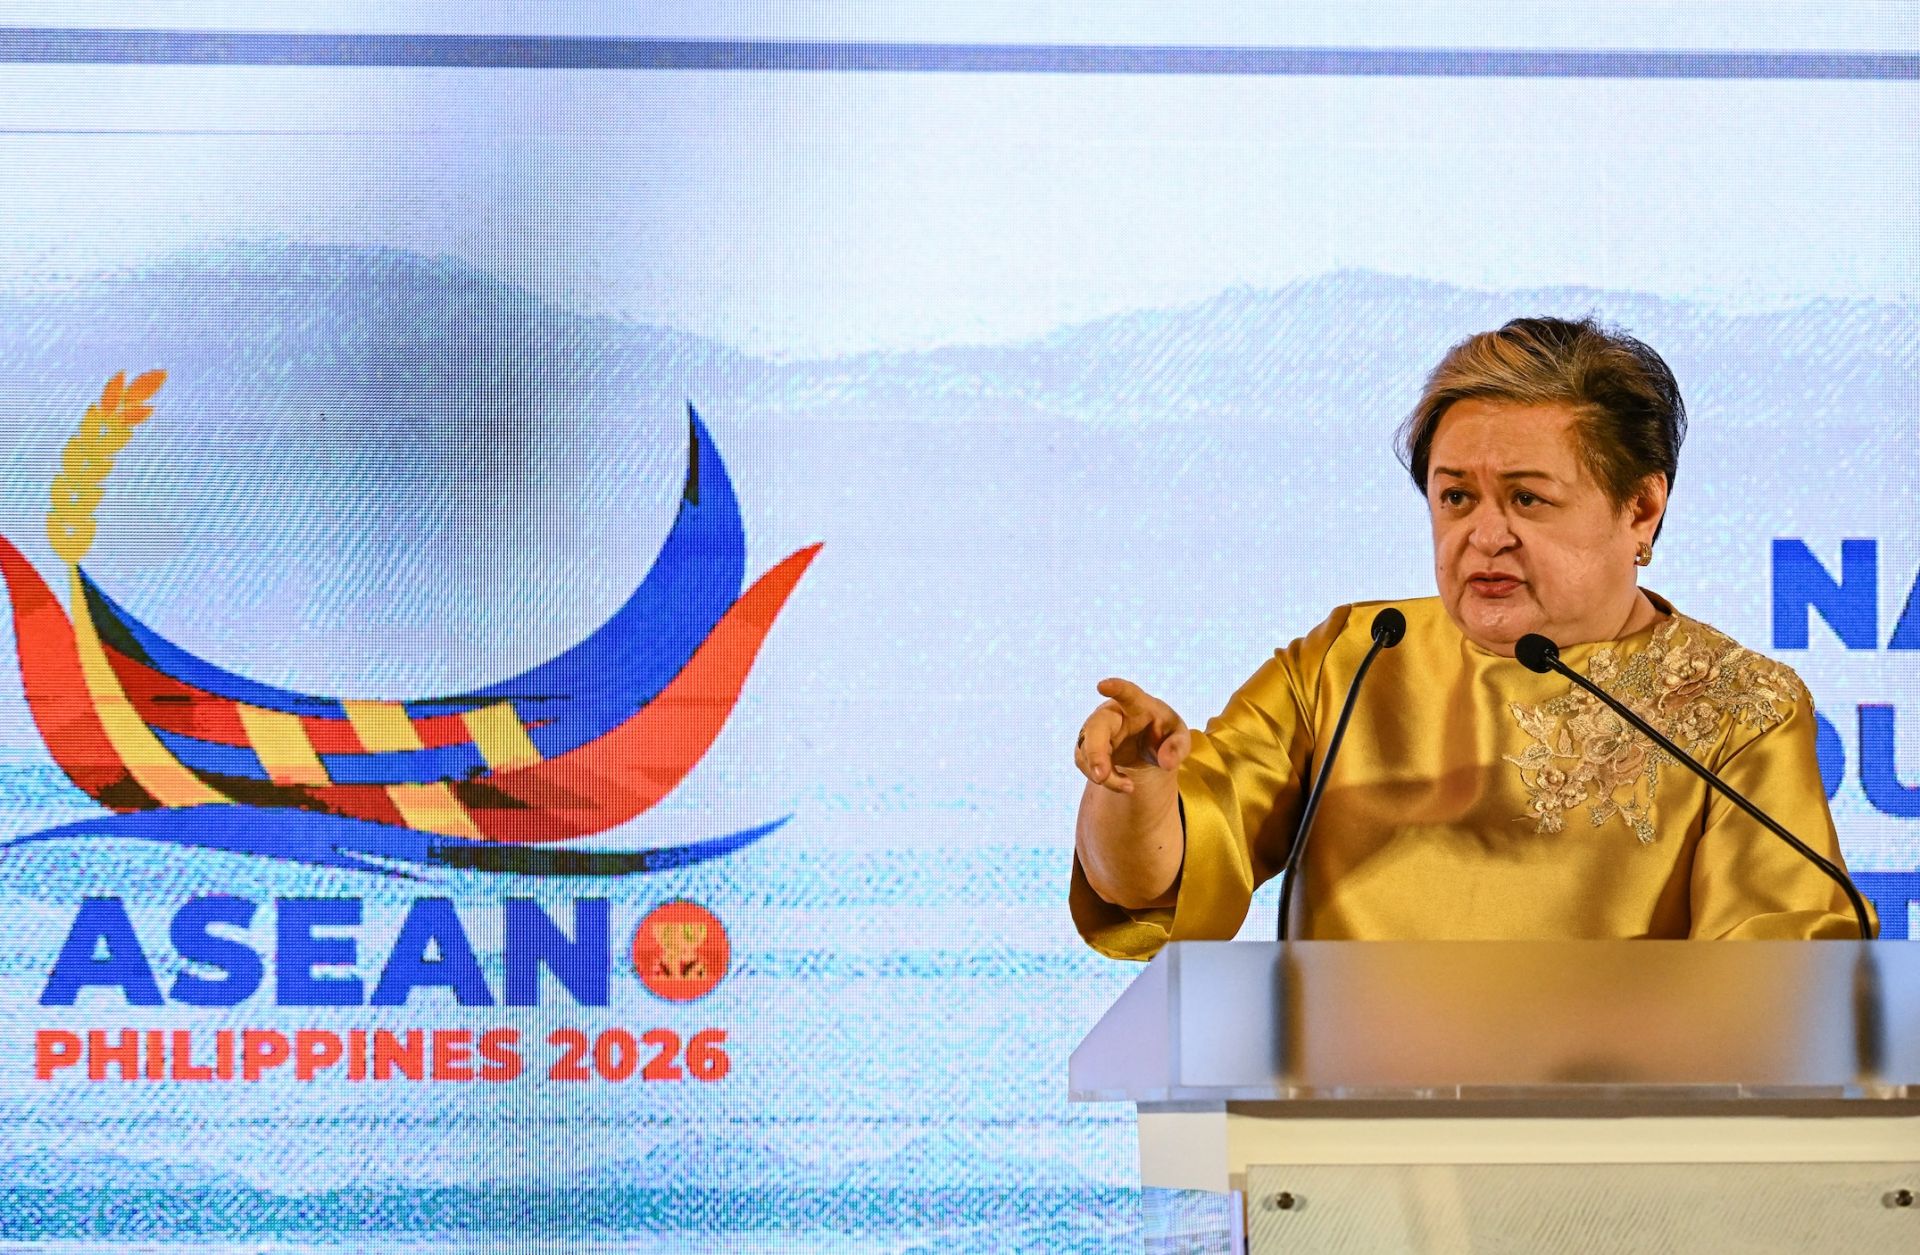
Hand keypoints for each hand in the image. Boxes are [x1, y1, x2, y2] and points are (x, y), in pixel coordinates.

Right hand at [1074, 678, 1190, 794]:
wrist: (1145, 742)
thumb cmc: (1162, 731)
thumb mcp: (1179, 737)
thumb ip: (1178, 746)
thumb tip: (1167, 762)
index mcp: (1137, 704)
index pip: (1126, 693)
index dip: (1114, 688)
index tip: (1101, 685)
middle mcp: (1111, 714)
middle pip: (1096, 728)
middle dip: (1096, 753)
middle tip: (1101, 777)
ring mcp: (1096, 730)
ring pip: (1087, 751)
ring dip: (1105, 775)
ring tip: (1128, 787)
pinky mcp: (1087, 746)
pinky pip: (1086, 764)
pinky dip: (1104, 779)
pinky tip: (1122, 784)